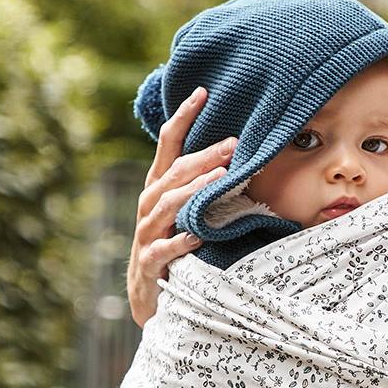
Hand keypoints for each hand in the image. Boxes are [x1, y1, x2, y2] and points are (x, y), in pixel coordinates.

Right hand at [127, 87, 237, 325]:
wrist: (148, 295)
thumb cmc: (173, 245)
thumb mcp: (185, 210)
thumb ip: (202, 184)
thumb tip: (239, 154)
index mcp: (159, 186)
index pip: (169, 144)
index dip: (183, 117)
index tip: (203, 92)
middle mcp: (150, 204)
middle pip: (175, 172)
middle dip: (204, 156)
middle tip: (234, 143)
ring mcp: (148, 233)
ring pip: (168, 204)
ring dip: (195, 190)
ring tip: (221, 179)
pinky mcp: (151, 261)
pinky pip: (165, 249)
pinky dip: (180, 241)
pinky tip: (197, 235)